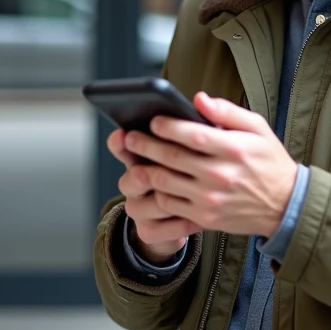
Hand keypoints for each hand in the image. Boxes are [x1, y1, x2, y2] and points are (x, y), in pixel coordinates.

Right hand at [107, 128, 199, 262]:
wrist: (205, 215)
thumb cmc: (206, 171)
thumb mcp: (210, 144)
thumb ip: (209, 119)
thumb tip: (201, 100)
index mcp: (147, 154)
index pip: (124, 145)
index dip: (120, 142)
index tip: (124, 135)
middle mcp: (138, 180)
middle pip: (130, 176)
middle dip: (141, 173)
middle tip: (151, 172)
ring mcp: (141, 206)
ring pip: (139, 205)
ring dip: (161, 201)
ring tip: (186, 199)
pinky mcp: (149, 230)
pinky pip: (154, 230)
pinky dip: (174, 226)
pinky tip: (194, 220)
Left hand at [124, 93, 297, 238]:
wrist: (285, 206)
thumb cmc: (269, 162)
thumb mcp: (258, 128)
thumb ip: (227, 112)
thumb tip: (198, 99)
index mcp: (234, 150)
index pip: (192, 135)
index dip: (168, 126)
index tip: (153, 120)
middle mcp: (220, 175)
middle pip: (172, 158)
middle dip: (145, 145)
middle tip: (129, 137)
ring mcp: (210, 199)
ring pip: (165, 183)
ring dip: (144, 170)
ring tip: (132, 159)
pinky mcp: (204, 217)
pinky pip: (170, 205)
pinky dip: (155, 193)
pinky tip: (149, 182)